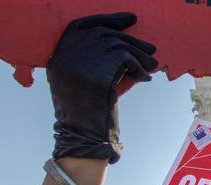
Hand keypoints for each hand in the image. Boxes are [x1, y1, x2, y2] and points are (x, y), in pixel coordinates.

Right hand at [47, 12, 157, 163]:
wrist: (83, 138)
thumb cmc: (88, 113)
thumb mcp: (83, 81)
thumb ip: (93, 59)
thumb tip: (123, 41)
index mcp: (58, 56)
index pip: (80, 25)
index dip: (106, 19)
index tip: (129, 20)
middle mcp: (66, 56)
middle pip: (104, 34)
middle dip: (131, 38)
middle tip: (151, 47)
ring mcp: (79, 63)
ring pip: (118, 45)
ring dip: (140, 54)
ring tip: (153, 64)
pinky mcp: (97, 73)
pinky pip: (126, 59)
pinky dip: (139, 67)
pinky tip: (145, 78)